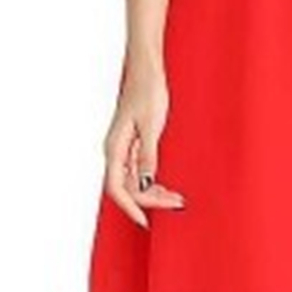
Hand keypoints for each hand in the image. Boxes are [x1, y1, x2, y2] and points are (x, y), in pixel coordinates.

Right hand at [102, 64, 185, 228]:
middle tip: (176, 204)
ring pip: (133, 181)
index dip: (130, 207)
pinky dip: (152, 180)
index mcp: (114, 147)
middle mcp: (115, 151)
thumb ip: (147, 155)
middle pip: (126, 187)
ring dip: (153, 192)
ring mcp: (123, 148)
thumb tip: (144, 183)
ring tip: (176, 198)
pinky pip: (138, 170)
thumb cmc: (148, 91)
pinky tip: (166, 185)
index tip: (145, 222)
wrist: (146, 69)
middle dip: (149, 200)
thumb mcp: (152, 125)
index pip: (116, 188)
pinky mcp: (132, 143)